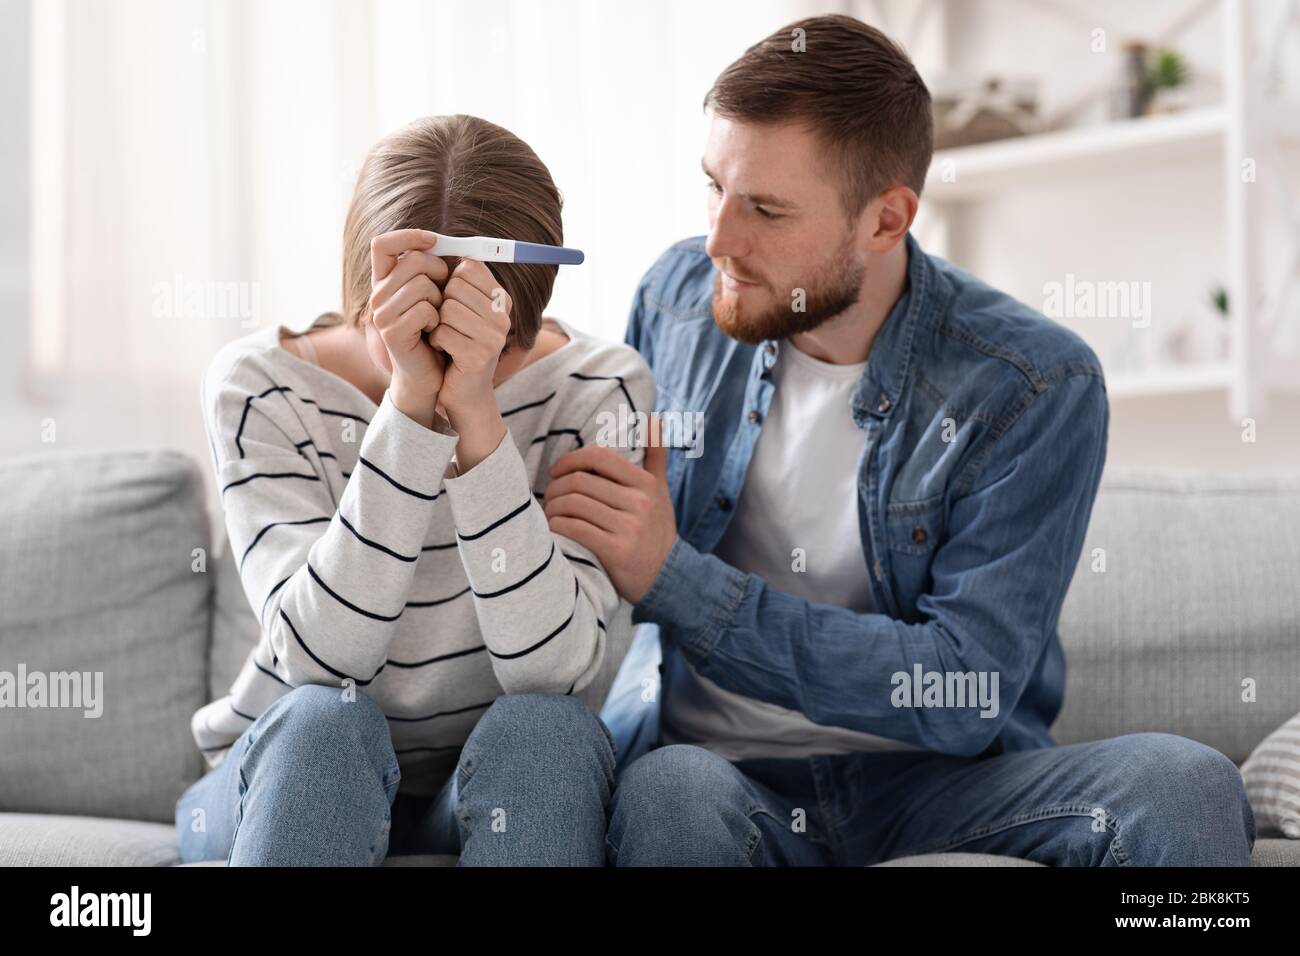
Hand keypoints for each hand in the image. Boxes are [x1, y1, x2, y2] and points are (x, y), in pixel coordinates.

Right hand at [368, 229, 449, 427]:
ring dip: (441, 301)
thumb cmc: (436, 332)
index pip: (382, 244)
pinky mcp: (392, 333)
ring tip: (437, 318)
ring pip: (422, 285)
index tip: (433, 240)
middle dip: (439, 273)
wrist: (429, 374)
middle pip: (413, 260)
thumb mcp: (435, 296)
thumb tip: (454, 246)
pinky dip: (438, 320)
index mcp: (385, 282)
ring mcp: (381, 314)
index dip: (408, 236)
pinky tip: (434, 333)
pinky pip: (426, 310)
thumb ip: (436, 270)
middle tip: (444, 295)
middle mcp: (377, 295)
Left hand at [429, 258, 511, 467]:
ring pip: (448, 309)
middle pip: (456, 286)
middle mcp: (503, 316)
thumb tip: (438, 243)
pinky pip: (442, 332)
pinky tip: (444, 352)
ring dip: (437, 325)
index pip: (469, 267)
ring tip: (446, 339)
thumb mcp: (462, 309)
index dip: (450, 283)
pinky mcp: (479, 356)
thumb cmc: (457, 344)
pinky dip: (435, 342)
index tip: (453, 304)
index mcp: (501, 300)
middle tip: (448, 325)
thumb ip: (458, 280)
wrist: (464, 392)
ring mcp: (494, 337)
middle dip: (441, 305)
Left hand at [543, 418, 675, 603]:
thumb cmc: (656, 530)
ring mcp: (629, 528)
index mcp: (645, 483)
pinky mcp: (616, 551)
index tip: (558, 471)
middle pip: (581, 481)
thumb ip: (656, 456)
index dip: (571, 459)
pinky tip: (554, 529)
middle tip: (549, 495)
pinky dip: (557, 526)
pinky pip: (575, 529)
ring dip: (553, 508)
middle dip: (556, 487)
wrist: (667, 577)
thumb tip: (654, 419)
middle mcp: (639, 503)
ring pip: (574, 504)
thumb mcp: (661, 491)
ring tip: (549, 513)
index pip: (599, 457)